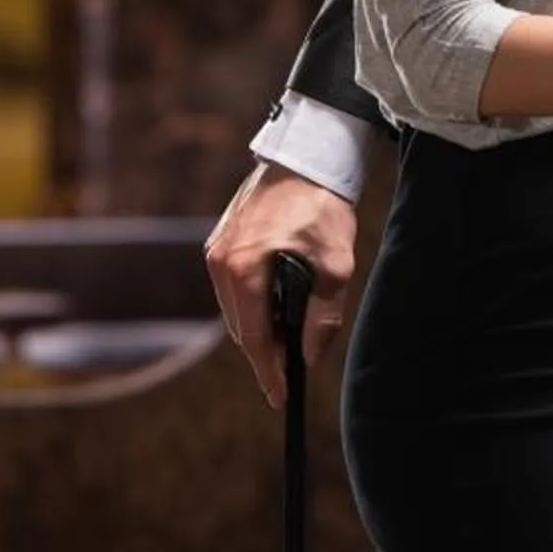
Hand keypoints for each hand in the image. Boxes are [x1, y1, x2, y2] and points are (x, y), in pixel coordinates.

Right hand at [204, 162, 359, 401]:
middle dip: (265, 352)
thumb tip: (309, 356)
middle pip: (240, 327)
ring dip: (259, 327)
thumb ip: (323, 316)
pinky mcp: (222, 237)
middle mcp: (219, 261)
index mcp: (242, 268)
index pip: (253, 337)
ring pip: (235, 308)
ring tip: (287, 342)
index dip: (269, 372)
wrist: (308, 153)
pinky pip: (233, 285)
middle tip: (291, 373)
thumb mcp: (335, 264)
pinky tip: (275, 307)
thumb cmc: (323, 203)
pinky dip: (253, 302)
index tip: (280, 398)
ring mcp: (216, 248)